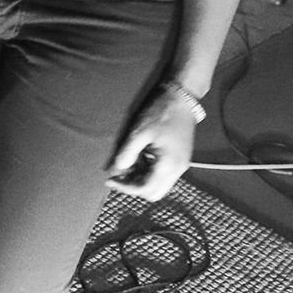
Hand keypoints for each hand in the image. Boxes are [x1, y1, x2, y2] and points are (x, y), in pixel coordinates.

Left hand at [106, 84, 197, 200]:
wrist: (182, 99)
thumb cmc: (161, 114)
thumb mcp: (139, 133)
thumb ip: (127, 154)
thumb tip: (115, 170)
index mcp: (168, 166)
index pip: (145, 189)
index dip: (125, 187)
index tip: (110, 179)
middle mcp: (177, 170)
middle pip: (154, 193)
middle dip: (134, 187)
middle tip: (118, 174)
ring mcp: (180, 166)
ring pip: (159, 185)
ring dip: (142, 179)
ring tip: (126, 165)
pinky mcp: (179, 159)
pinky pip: (163, 174)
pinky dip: (149, 172)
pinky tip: (138, 159)